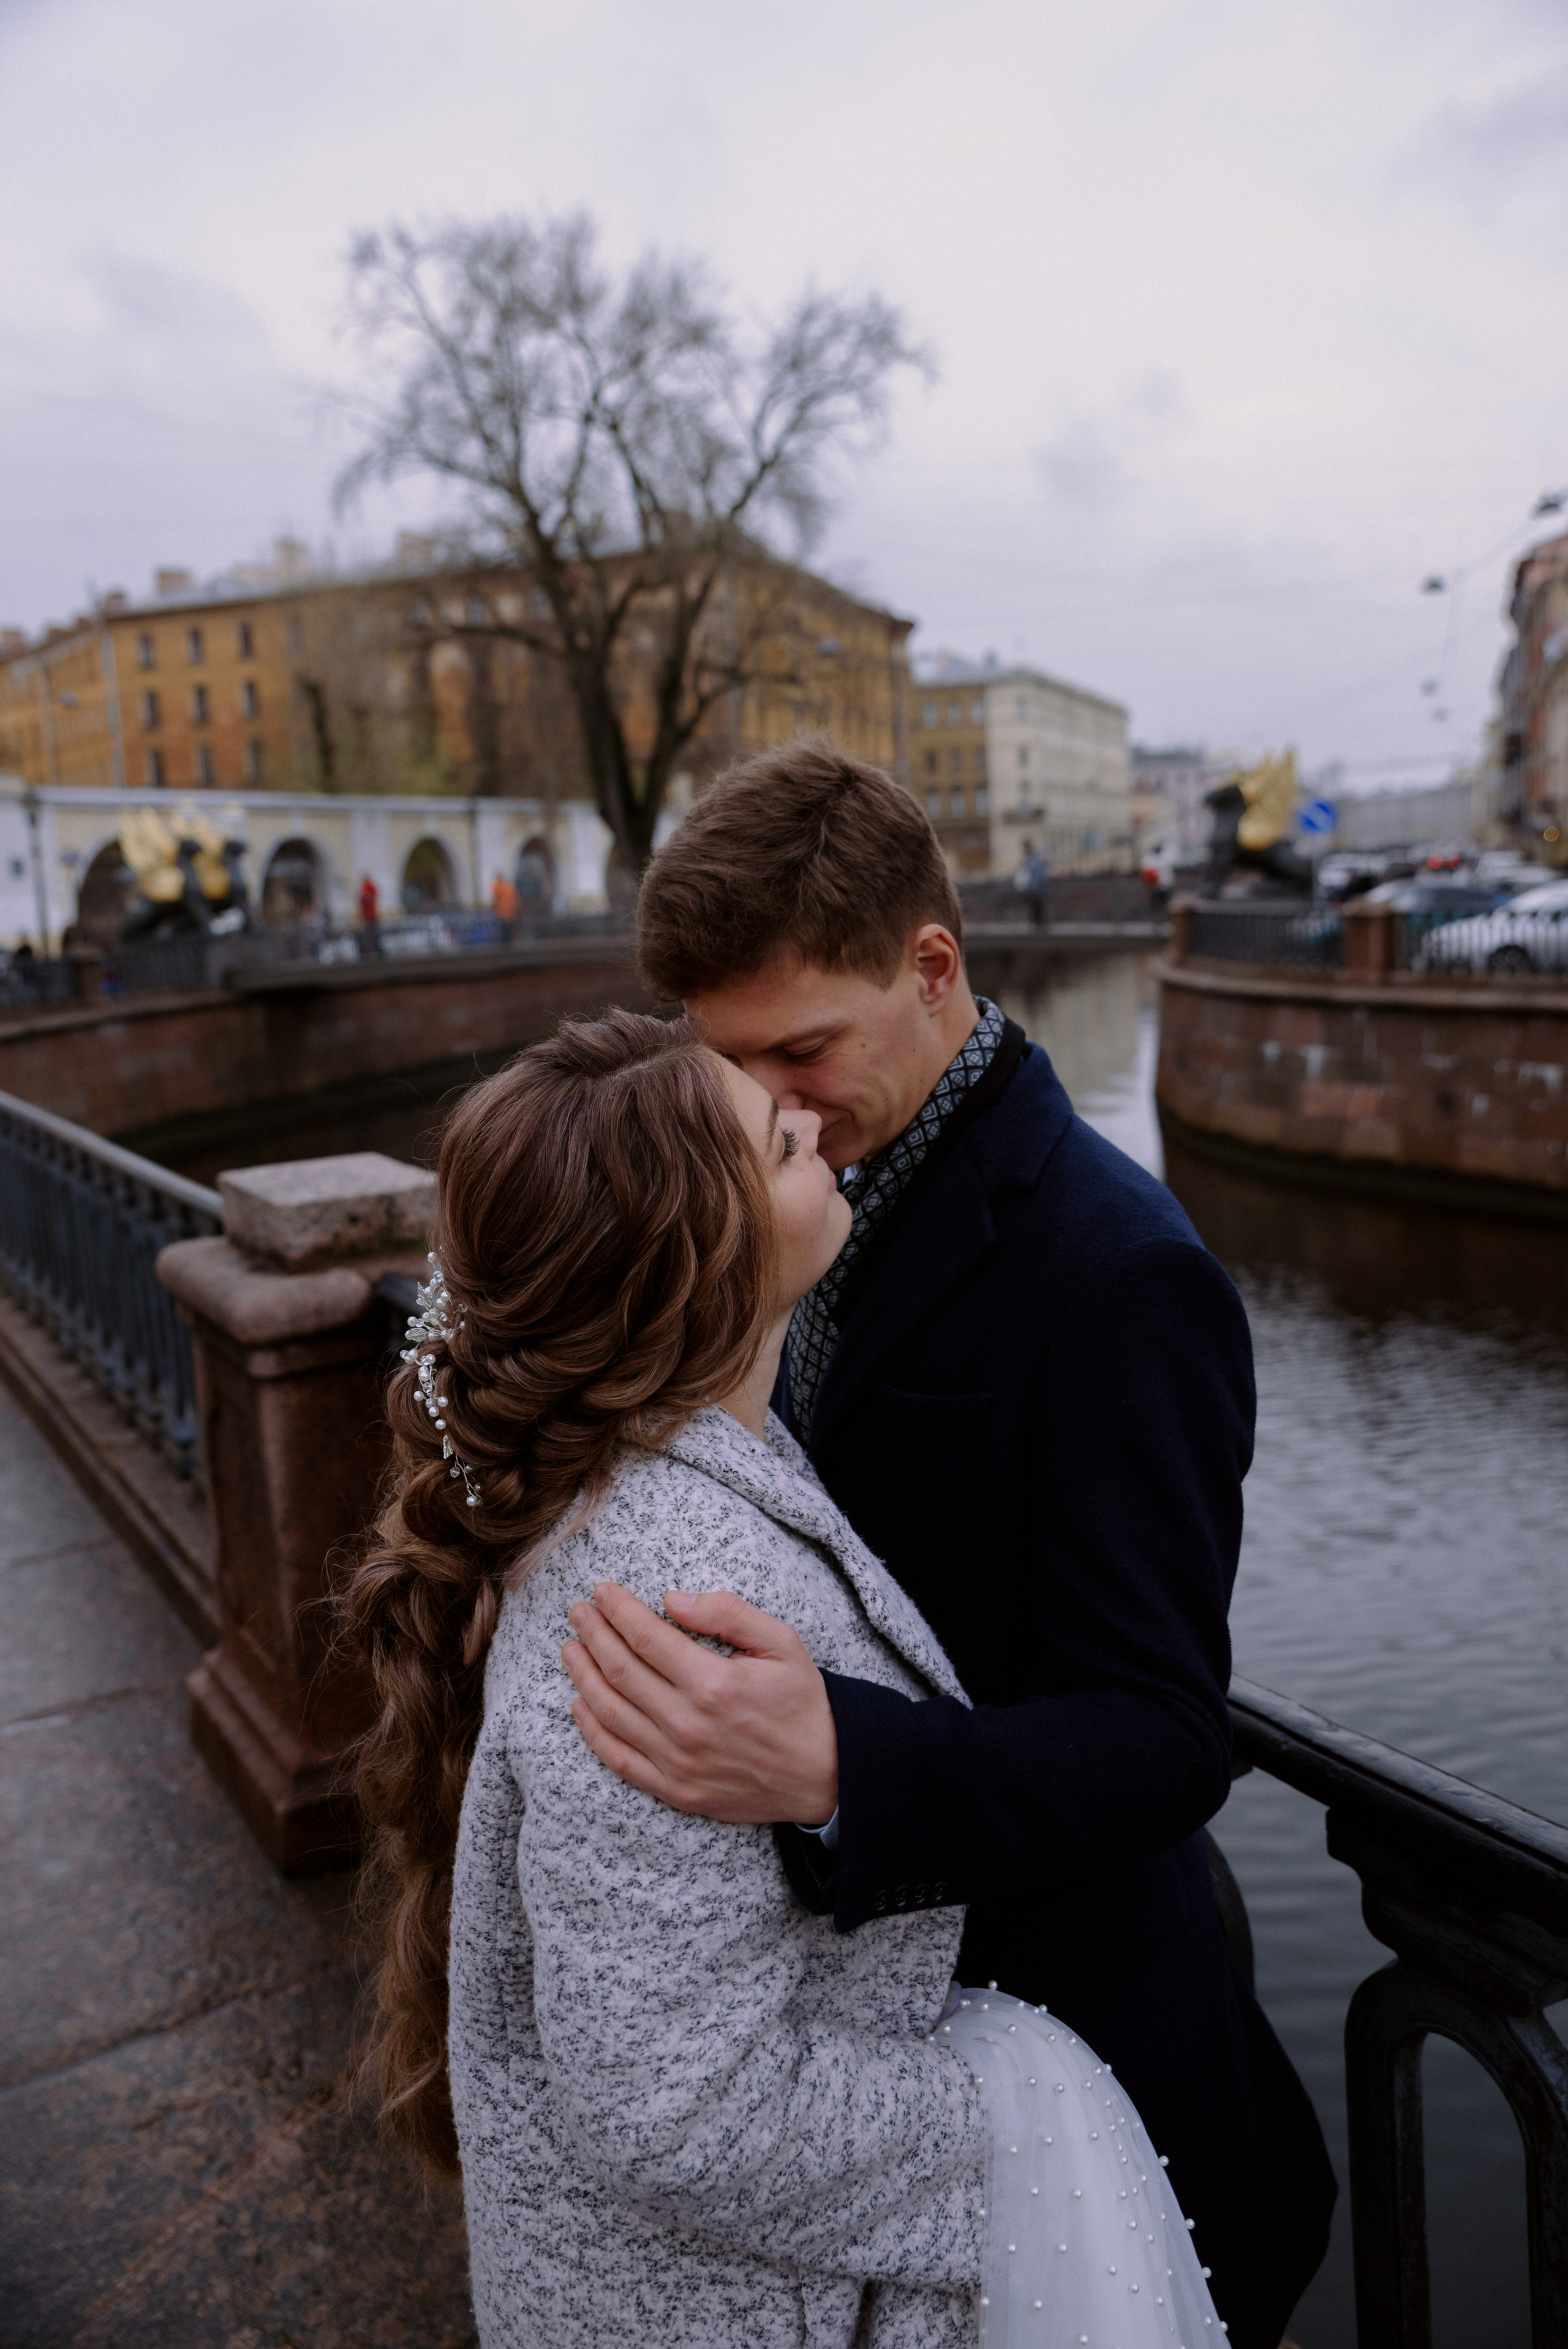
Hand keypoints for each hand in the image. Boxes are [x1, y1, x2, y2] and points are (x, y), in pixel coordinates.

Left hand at [561, 1583, 838, 1827]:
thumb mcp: (782, 1642)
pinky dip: (592, 1731)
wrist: (824, 1775)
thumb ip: (728, 1614)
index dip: (618, 1610)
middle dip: (593, 1635)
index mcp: (714, 1683)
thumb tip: (672, 1599)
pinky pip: (619, 1759)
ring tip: (571, 1649)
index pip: (647, 1638)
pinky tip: (578, 1706)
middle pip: (621, 1671)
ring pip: (611, 1713)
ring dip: (584, 1676)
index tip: (602, 1591)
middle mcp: (688, 1724)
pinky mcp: (675, 1791)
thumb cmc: (802, 1703)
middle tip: (578, 1612)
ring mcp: (677, 1763)